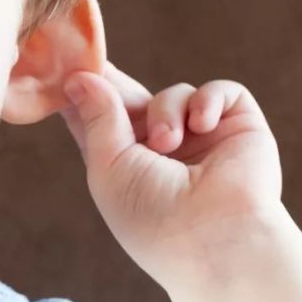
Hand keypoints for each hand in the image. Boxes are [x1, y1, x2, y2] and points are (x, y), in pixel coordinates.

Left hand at [60, 62, 284, 294]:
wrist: (216, 238)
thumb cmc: (152, 215)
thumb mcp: (108, 166)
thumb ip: (96, 118)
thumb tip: (78, 77)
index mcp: (125, 163)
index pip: (100, 120)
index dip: (83, 94)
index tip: (64, 68)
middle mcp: (162, 149)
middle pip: (133, 100)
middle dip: (116, 85)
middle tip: (97, 63)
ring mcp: (201, 138)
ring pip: (174, 94)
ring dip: (166, 111)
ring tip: (167, 144)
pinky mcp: (238, 126)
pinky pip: (220, 91)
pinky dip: (207, 101)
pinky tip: (201, 125)